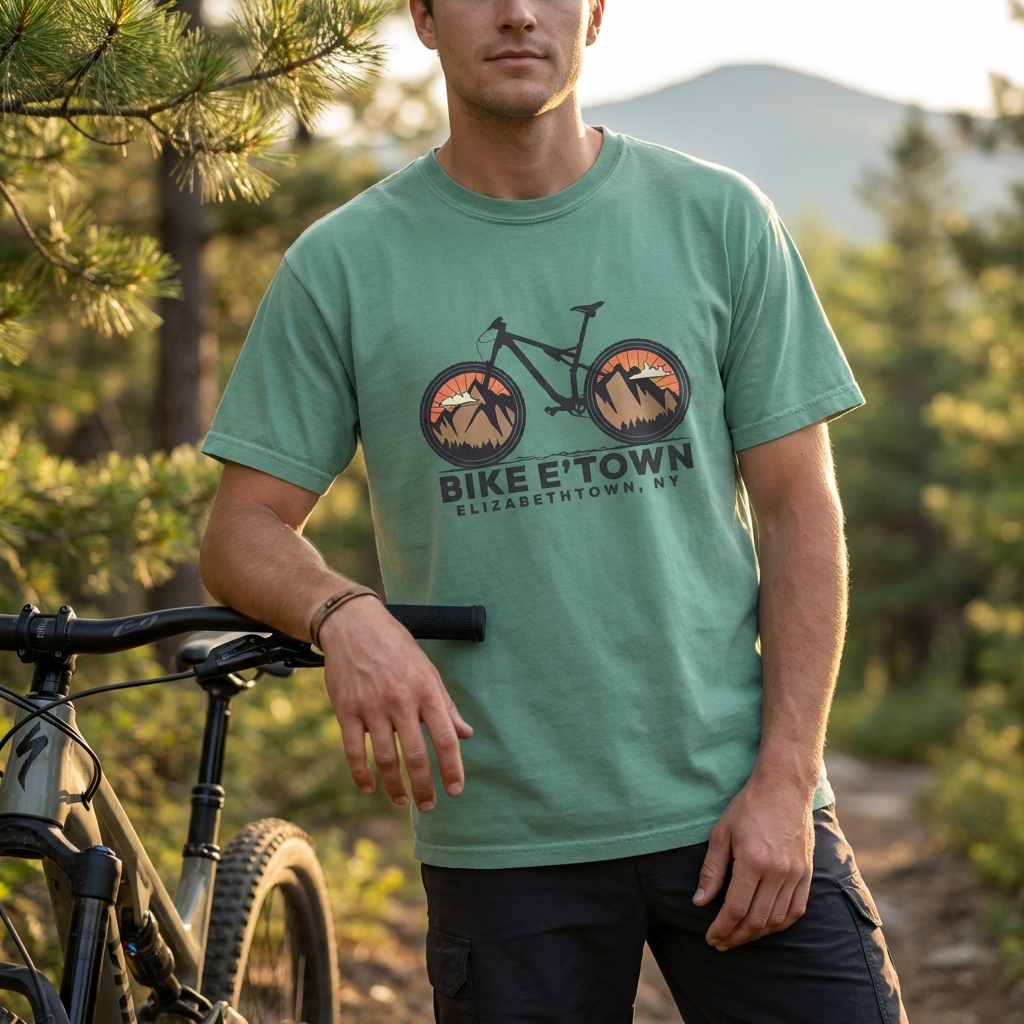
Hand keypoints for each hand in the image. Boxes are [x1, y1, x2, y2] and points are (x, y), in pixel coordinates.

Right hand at [320, 598, 472, 811]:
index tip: (455, 790)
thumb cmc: (396, 648)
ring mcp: (371, 707)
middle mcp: (401, 701)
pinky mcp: (346, 710)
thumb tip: (465, 734)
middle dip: (424, 787)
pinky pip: (353, 751)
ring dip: (395, 786)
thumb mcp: (428, 670)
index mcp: (426, 691)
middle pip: (416, 755)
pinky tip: (370, 788)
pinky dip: (361, 774)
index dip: (452, 768)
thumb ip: (446, 705)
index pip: (445, 738)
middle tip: (429, 805)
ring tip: (401, 800)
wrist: (354, 625)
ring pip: (385, 758)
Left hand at [693, 771, 814, 950]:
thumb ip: (711, 870)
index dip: (721, 928)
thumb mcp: (721, 833)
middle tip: (721, 943)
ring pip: (777, 920)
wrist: (784, 788)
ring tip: (739, 936)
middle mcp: (778, 872)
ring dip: (757, 935)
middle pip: (756, 920)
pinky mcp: (807, 873)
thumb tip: (699, 902)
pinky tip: (765, 927)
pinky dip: (780, 925)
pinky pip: (796, 911)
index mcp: (753, 861)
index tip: (710, 938)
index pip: (735, 909)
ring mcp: (796, 874)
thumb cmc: (748, 807)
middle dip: (736, 937)